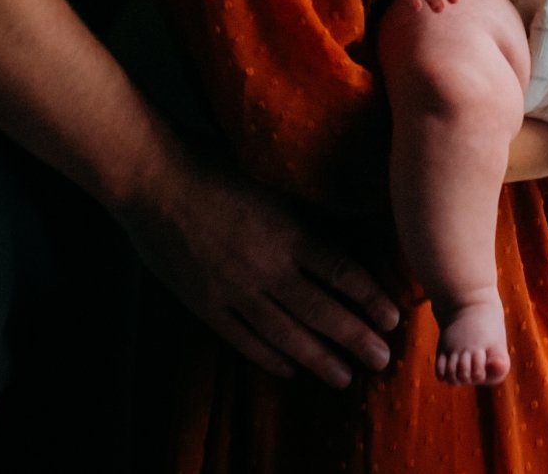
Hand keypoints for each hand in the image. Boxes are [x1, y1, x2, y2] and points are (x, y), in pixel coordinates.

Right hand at [122, 155, 400, 386]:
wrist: (154, 180)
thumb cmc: (214, 168)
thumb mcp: (272, 182)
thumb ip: (306, 210)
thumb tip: (349, 218)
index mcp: (288, 232)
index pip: (341, 272)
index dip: (369, 298)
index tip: (393, 318)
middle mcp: (267, 267)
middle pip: (320, 311)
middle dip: (354, 338)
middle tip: (382, 361)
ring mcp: (235, 291)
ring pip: (285, 334)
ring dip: (318, 358)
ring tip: (344, 378)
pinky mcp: (206, 305)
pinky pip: (244, 340)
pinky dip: (269, 357)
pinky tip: (289, 370)